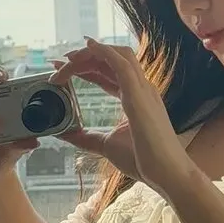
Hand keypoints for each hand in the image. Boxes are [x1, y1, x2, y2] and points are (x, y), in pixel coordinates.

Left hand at [50, 38, 192, 196]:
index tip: (60, 69)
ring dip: (89, 53)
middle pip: (111, 59)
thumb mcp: (107, 145)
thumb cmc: (144, 161)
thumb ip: (86, 138)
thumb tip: (64, 133)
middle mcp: (141, 89)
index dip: (84, 67)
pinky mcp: (139, 95)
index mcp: (136, 98)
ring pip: (117, 55)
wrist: (166, 174)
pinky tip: (86, 48)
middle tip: (56, 63)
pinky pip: (121, 64)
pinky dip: (103, 52)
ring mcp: (143, 89)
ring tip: (66, 59)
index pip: (108, 72)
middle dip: (83, 56)